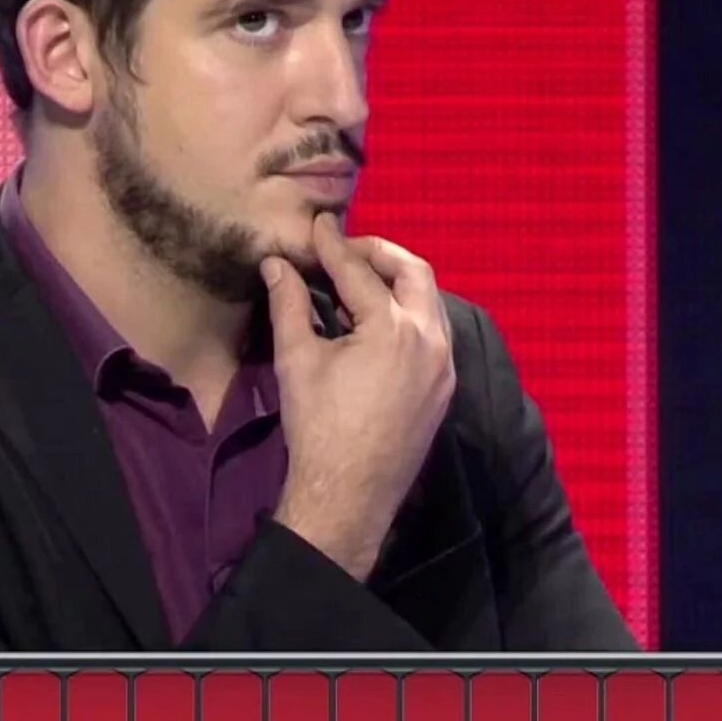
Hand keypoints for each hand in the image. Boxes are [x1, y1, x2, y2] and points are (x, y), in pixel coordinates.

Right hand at [262, 214, 455, 579]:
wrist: (348, 494)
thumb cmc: (318, 427)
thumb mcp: (298, 360)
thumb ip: (289, 304)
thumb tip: (277, 265)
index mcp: (392, 329)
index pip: (360, 272)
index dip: (335, 246)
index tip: (320, 226)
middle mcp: (429, 340)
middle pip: (414, 272)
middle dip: (380, 254)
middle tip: (346, 250)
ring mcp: (444, 365)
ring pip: (430, 302)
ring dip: (399, 282)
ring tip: (360, 282)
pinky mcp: (444, 387)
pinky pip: (435, 333)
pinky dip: (410, 314)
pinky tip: (379, 322)